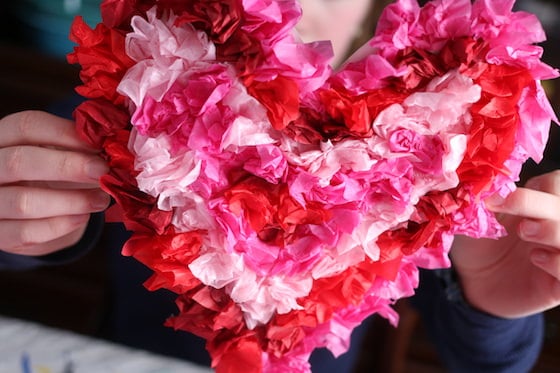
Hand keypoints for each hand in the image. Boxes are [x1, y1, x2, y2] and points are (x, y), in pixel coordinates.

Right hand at [0, 111, 109, 255]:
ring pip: (24, 202)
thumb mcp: (56, 153)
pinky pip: (27, 232)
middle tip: (102, 171)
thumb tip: (113, 148)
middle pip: (20, 161)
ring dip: (71, 201)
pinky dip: (61, 225)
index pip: (27, 126)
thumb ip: (77, 147)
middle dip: (67, 167)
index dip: (65, 134)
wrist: (28, 214)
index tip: (99, 145)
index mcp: (2, 137)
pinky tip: (83, 217)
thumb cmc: (49, 174)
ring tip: (101, 199)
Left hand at [451, 170, 559, 317]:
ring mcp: (559, 254)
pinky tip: (535, 258)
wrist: (471, 282)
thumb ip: (484, 198)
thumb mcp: (476, 218)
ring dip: (553, 230)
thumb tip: (482, 180)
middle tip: (513, 213)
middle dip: (539, 205)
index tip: (502, 196)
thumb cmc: (478, 244)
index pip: (556, 183)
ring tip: (525, 232)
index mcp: (539, 205)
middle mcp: (554, 226)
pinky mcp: (557, 285)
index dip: (538, 186)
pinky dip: (558, 262)